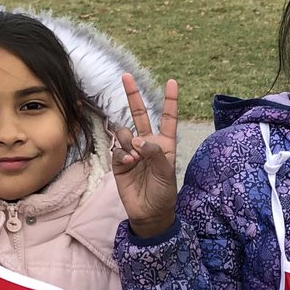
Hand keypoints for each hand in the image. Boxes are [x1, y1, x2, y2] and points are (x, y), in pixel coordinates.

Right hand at [113, 73, 178, 237]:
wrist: (149, 213)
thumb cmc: (163, 193)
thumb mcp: (167, 173)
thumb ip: (155, 154)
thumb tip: (139, 139)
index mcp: (165, 145)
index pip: (167, 119)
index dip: (170, 101)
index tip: (172, 82)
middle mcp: (148, 144)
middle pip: (140, 115)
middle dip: (133, 96)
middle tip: (126, 76)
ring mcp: (132, 152)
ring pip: (124, 132)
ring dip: (128, 140)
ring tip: (135, 156)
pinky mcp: (119, 162)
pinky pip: (117, 150)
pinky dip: (122, 155)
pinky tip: (129, 163)